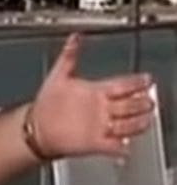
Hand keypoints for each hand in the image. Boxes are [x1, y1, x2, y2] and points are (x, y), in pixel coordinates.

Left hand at [31, 33, 154, 158]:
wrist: (37, 127)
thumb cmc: (48, 103)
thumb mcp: (58, 76)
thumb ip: (69, 55)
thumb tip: (74, 37)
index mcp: (97, 91)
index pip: (123, 85)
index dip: (135, 83)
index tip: (145, 79)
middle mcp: (102, 108)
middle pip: (130, 105)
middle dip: (140, 103)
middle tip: (148, 100)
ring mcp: (101, 126)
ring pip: (128, 125)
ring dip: (137, 123)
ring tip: (143, 120)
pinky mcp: (96, 143)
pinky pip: (114, 146)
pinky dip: (120, 147)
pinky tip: (124, 146)